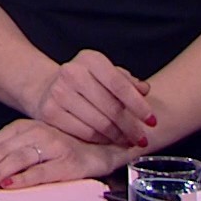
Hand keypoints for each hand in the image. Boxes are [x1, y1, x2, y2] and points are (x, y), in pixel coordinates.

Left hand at [0, 118, 130, 191]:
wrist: (106, 144)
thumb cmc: (67, 146)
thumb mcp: (35, 144)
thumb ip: (13, 152)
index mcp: (24, 128)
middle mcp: (36, 133)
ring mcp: (52, 146)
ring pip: (16, 159)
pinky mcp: (68, 161)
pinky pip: (42, 171)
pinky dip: (24, 178)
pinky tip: (11, 185)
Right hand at [27, 49, 154, 146]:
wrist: (47, 87)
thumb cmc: (85, 82)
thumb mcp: (105, 74)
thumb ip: (127, 81)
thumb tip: (144, 90)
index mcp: (90, 59)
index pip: (120, 85)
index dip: (139, 106)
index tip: (152, 121)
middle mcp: (72, 72)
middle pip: (111, 107)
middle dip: (131, 127)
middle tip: (142, 139)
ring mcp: (58, 92)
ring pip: (99, 123)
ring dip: (118, 136)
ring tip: (127, 141)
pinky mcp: (50, 112)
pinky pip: (84, 133)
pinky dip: (100, 140)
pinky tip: (108, 140)